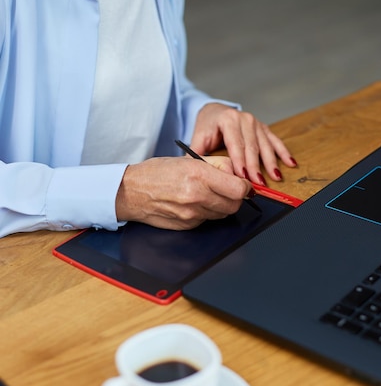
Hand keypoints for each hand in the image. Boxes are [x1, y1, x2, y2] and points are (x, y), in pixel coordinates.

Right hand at [115, 156, 252, 229]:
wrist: (132, 192)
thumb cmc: (157, 173)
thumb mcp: (188, 160)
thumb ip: (217, 165)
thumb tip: (238, 173)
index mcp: (199, 174)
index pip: (239, 188)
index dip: (245, 187)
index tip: (242, 184)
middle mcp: (197, 196)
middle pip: (235, 205)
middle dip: (235, 197)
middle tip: (227, 189)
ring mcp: (192, 214)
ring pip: (223, 214)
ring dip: (221, 205)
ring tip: (206, 194)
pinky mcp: (188, 225)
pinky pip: (208, 220)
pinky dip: (207, 212)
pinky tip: (194, 203)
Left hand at [190, 102, 296, 183]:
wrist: (214, 111)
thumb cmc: (207, 127)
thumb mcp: (198, 138)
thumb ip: (197, 155)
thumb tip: (194, 173)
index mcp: (228, 119)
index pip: (236, 144)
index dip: (240, 162)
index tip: (243, 178)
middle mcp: (244, 118)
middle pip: (252, 146)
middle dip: (256, 167)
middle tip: (258, 184)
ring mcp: (256, 122)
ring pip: (265, 145)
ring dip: (271, 163)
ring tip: (276, 177)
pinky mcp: (263, 128)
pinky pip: (275, 141)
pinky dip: (283, 152)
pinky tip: (290, 163)